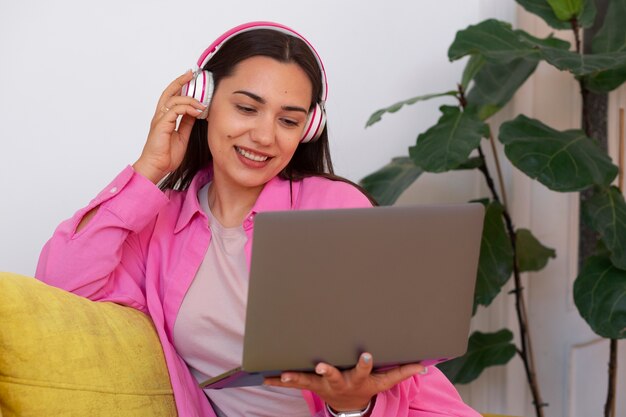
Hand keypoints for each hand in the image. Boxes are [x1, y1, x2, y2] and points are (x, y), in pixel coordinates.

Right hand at [133, 70, 207, 183]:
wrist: (157, 167)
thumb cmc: (166, 155)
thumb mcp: (182, 136)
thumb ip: (187, 123)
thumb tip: (195, 113)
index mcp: (164, 118)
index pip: (171, 97)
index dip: (180, 86)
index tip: (190, 78)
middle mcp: (160, 116)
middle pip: (169, 92)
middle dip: (180, 81)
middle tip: (191, 74)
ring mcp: (160, 120)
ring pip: (173, 100)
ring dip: (190, 99)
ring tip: (202, 103)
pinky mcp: (161, 125)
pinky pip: (175, 110)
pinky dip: (187, 108)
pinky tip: (196, 111)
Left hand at [264, 353, 424, 412]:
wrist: (349, 406)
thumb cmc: (366, 387)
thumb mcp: (385, 382)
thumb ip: (402, 371)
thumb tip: (424, 366)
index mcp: (358, 379)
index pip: (364, 369)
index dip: (366, 363)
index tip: (366, 354)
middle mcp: (339, 382)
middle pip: (333, 376)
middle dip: (327, 371)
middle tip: (320, 366)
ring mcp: (322, 385)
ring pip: (308, 381)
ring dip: (296, 378)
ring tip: (285, 374)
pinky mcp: (309, 385)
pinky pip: (292, 382)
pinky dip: (279, 379)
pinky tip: (264, 376)